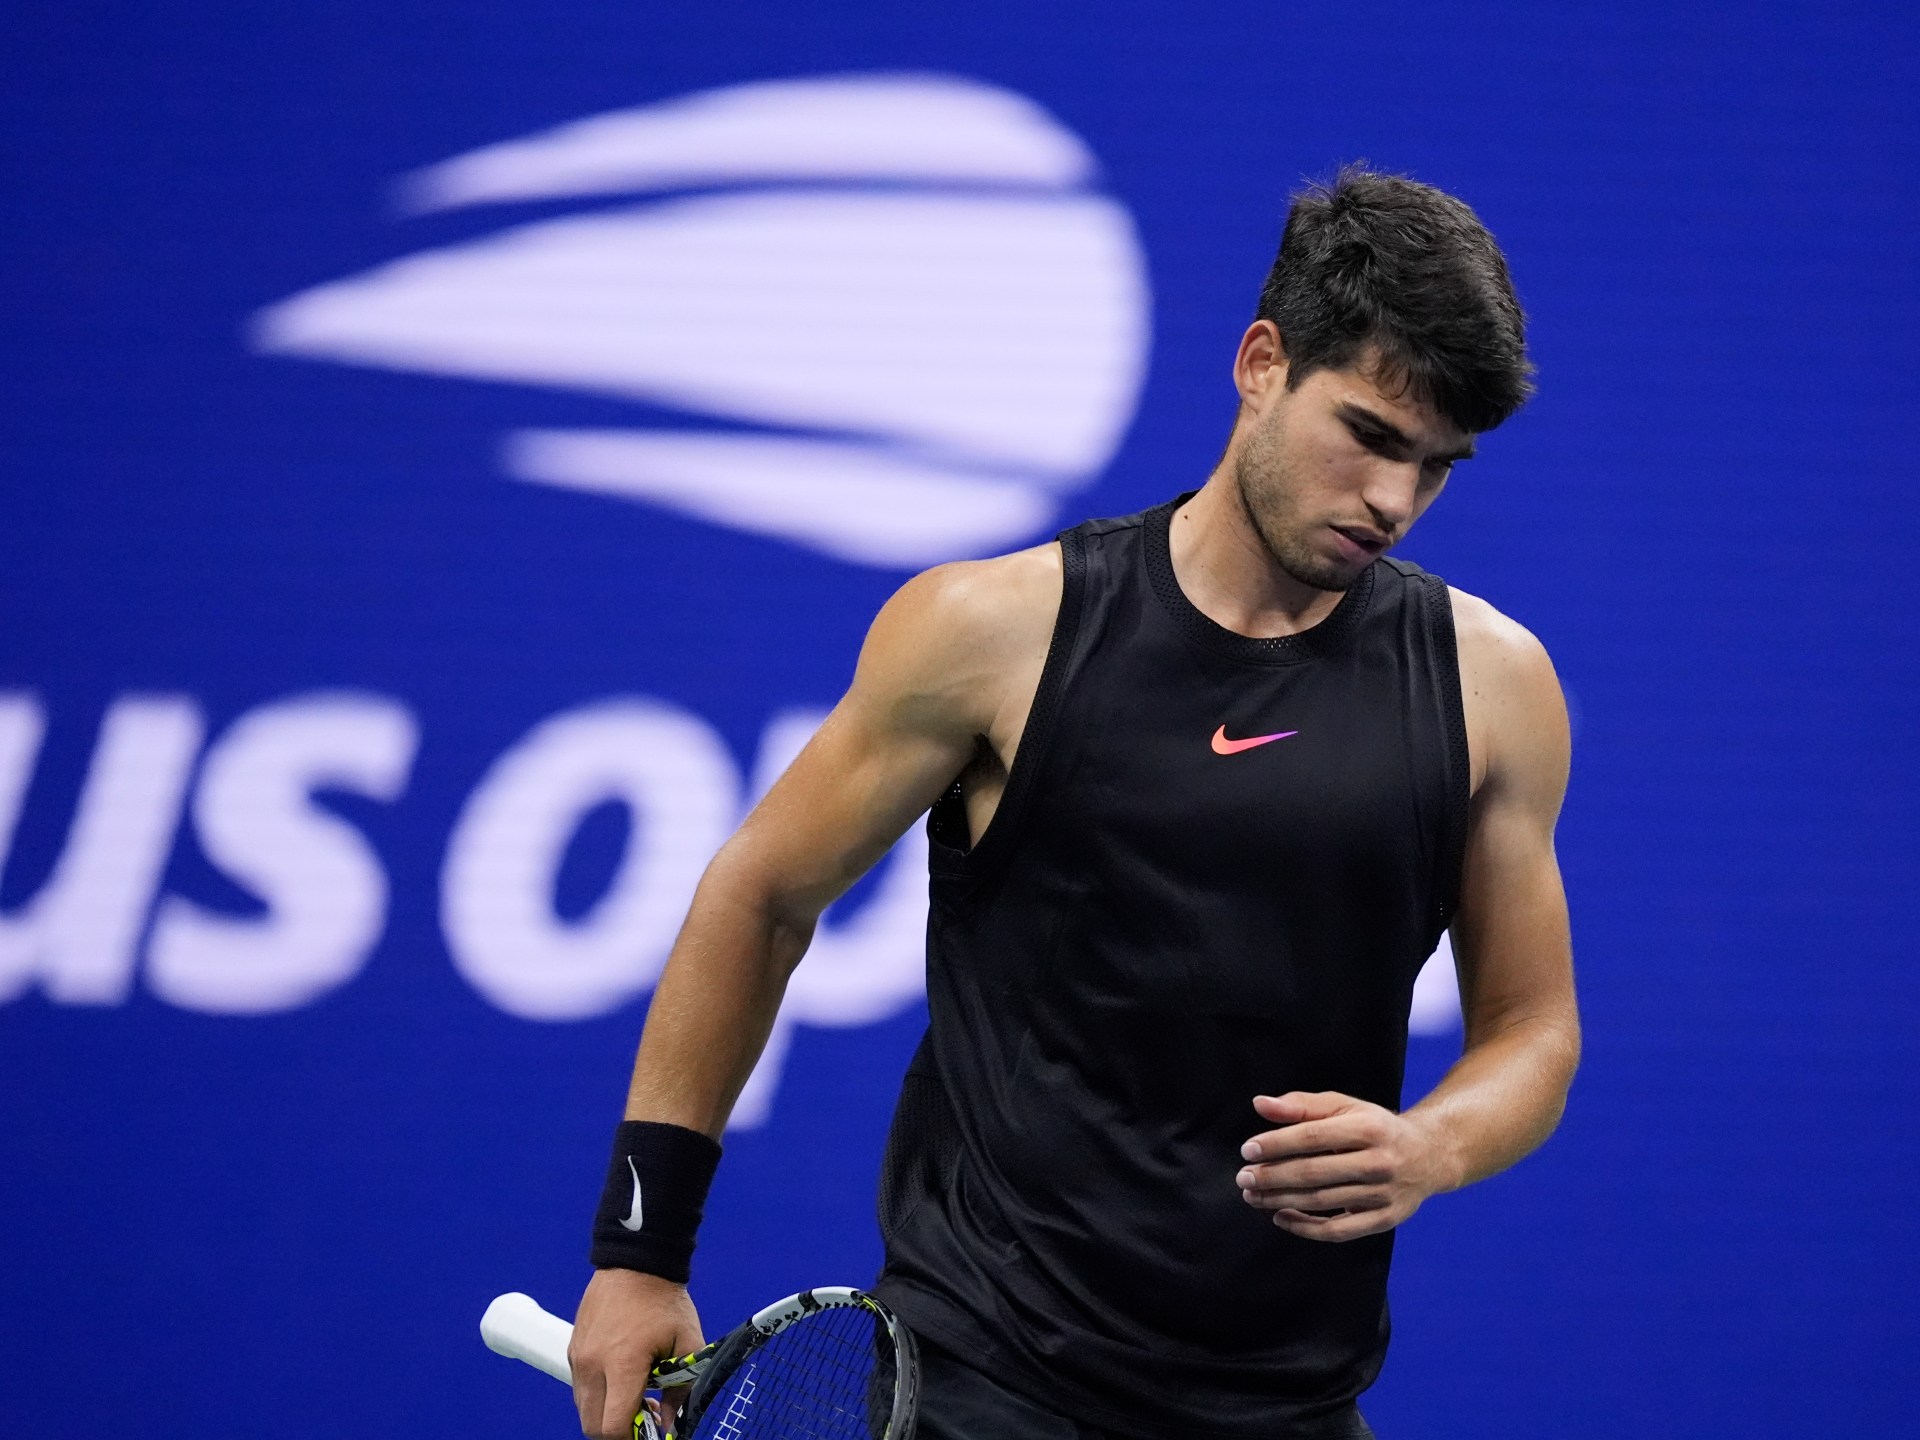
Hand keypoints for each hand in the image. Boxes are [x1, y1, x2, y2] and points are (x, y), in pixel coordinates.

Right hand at [569, 1268, 704, 1439]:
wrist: (636, 1261)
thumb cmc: (665, 1301)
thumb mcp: (687, 1343)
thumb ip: (681, 1390)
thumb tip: (671, 1424)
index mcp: (622, 1364)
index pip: (613, 1426)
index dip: (633, 1438)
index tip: (652, 1432)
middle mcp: (593, 1364)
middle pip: (592, 1426)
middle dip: (618, 1432)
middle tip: (645, 1420)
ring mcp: (579, 1357)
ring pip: (584, 1409)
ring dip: (606, 1414)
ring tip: (636, 1398)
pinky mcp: (574, 1350)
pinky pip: (580, 1388)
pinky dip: (598, 1396)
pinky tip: (622, 1381)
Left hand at [1235, 1091, 1457, 1242]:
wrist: (1430, 1155)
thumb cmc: (1376, 1127)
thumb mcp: (1345, 1107)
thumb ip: (1302, 1105)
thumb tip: (1260, 1104)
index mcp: (1368, 1128)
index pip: (1312, 1137)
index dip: (1276, 1144)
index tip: (1248, 1151)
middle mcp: (1379, 1162)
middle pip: (1314, 1172)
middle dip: (1272, 1176)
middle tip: (1243, 1178)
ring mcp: (1383, 1194)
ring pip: (1322, 1202)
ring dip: (1281, 1201)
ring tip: (1254, 1196)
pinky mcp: (1385, 1219)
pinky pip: (1339, 1231)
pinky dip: (1306, 1228)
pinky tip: (1280, 1217)